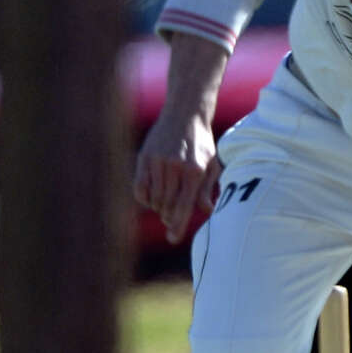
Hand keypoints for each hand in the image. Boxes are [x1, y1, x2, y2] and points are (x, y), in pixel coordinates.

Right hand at [133, 112, 220, 243]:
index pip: (183, 206)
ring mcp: (157, 162)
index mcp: (194, 171)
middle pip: (167, 205)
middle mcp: (175, 167)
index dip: (177, 225)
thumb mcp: (212, 163)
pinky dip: (145, 198)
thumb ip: (206, 188)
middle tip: (172, 219)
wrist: (185, 114)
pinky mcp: (145, 157)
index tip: (173, 238)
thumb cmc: (201, 142)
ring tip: (165, 205)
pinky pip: (140, 187)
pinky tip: (152, 197)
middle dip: (169, 217)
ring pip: (154, 198)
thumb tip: (207, 211)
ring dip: (159, 207)